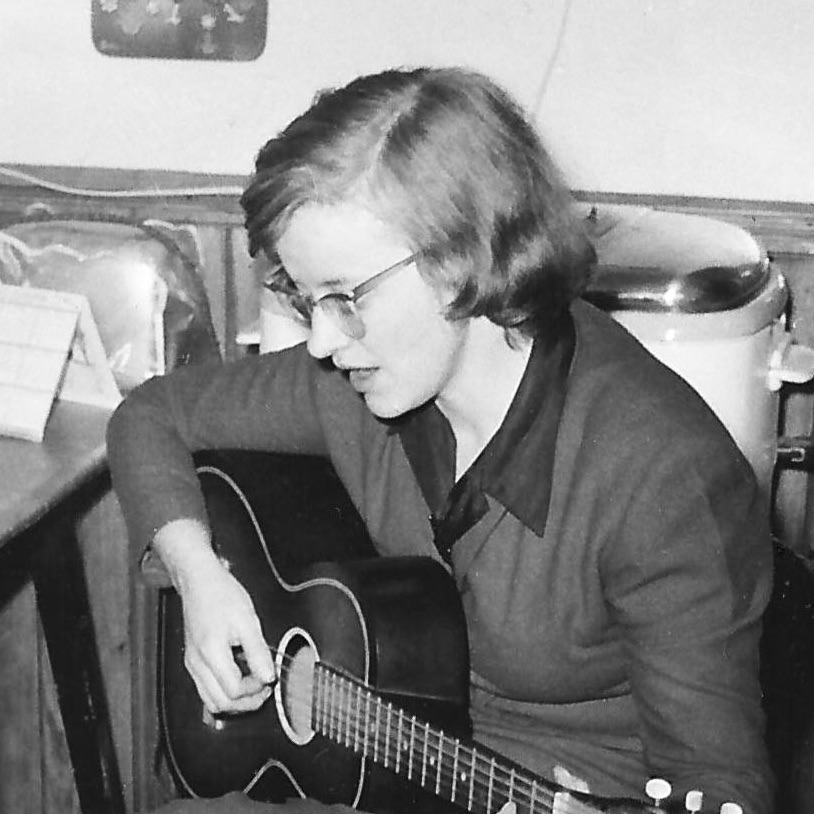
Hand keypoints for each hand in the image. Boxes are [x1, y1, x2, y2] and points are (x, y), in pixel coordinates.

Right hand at [154, 519, 276, 713]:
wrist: (199, 580)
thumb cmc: (221, 594)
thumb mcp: (247, 620)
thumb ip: (257, 652)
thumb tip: (268, 677)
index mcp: (211, 652)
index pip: (234, 690)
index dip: (255, 690)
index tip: (269, 678)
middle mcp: (197, 663)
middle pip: (220, 703)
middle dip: (246, 702)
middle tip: (264, 689)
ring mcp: (192, 663)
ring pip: (210, 700)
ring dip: (234, 700)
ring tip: (254, 687)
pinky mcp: (193, 660)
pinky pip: (206, 688)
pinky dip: (223, 691)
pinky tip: (239, 678)